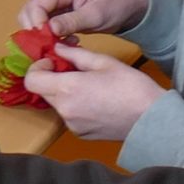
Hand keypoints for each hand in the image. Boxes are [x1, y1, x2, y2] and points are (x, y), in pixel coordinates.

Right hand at [18, 0, 146, 37]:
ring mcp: (51, 0)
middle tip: (52, 47)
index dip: (36, 26)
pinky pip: (43, 25)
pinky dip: (51, 35)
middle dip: (37, 32)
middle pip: (28, 13)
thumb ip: (71, 21)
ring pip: (33, 20)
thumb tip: (49, 30)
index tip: (47, 43)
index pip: (35, 6)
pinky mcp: (55, 10)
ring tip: (63, 43)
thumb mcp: (96, 15)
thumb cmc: (116, 3)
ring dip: (43, 35)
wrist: (129, 3)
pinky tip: (67, 40)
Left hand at [20, 43, 165, 140]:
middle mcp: (64, 109)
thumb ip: (76, 54)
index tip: (53, 62)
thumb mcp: (104, 62)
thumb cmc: (132, 86)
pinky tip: (96, 101)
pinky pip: (69, 116)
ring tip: (90, 86)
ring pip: (57, 104)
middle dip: (53, 79)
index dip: (38, 68)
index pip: (31, 80)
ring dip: (65, 93)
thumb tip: (58, 48)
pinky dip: (75, 106)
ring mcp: (71, 124)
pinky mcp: (80, 134)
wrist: (152, 119)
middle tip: (74, 71)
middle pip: (43, 91)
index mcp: (67, 89)